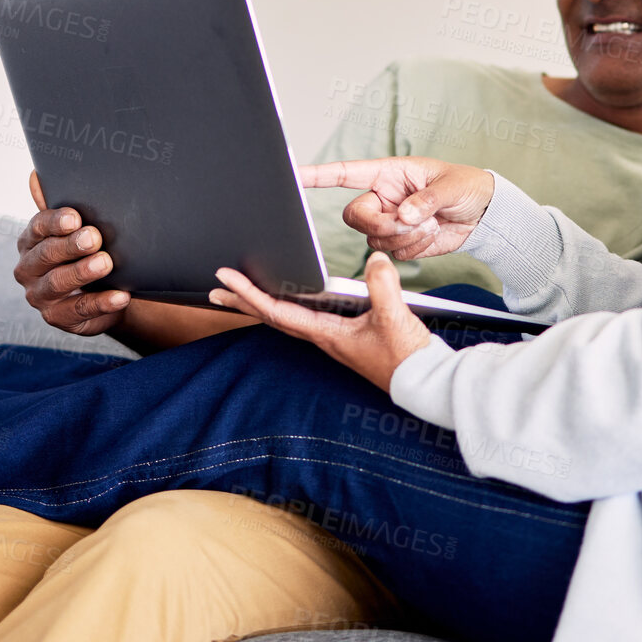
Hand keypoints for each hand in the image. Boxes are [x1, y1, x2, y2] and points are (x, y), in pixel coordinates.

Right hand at [13, 171, 131, 336]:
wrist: (104, 290)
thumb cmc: (86, 252)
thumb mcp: (75, 230)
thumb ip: (57, 206)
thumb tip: (36, 175)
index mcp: (31, 240)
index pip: (38, 227)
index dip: (55, 222)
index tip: (75, 218)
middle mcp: (28, 268)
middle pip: (46, 255)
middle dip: (70, 246)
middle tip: (95, 237)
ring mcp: (39, 296)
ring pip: (58, 283)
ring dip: (82, 272)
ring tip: (106, 263)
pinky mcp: (57, 318)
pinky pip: (79, 311)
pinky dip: (101, 302)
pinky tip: (120, 295)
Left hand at [209, 252, 431, 391]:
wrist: (426, 382)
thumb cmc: (408, 358)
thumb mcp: (395, 318)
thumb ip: (382, 286)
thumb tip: (374, 259)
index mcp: (327, 334)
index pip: (277, 311)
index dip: (249, 293)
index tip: (225, 278)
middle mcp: (324, 338)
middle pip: (273, 317)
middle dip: (243, 303)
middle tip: (215, 290)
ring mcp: (334, 339)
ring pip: (287, 319)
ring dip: (262, 305)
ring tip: (243, 294)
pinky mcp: (347, 338)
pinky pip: (306, 320)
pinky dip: (289, 307)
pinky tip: (292, 300)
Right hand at [300, 157, 494, 261]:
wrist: (482, 215)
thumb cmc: (466, 186)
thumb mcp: (450, 187)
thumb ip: (425, 200)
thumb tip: (403, 215)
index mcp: (388, 174)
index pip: (345, 174)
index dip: (317, 175)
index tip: (293, 176)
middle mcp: (382, 198)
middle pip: (355, 217)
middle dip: (381, 224)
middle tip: (410, 220)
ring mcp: (389, 222)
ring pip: (374, 239)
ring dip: (404, 237)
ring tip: (431, 224)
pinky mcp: (399, 243)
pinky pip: (393, 254)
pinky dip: (413, 249)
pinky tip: (431, 234)